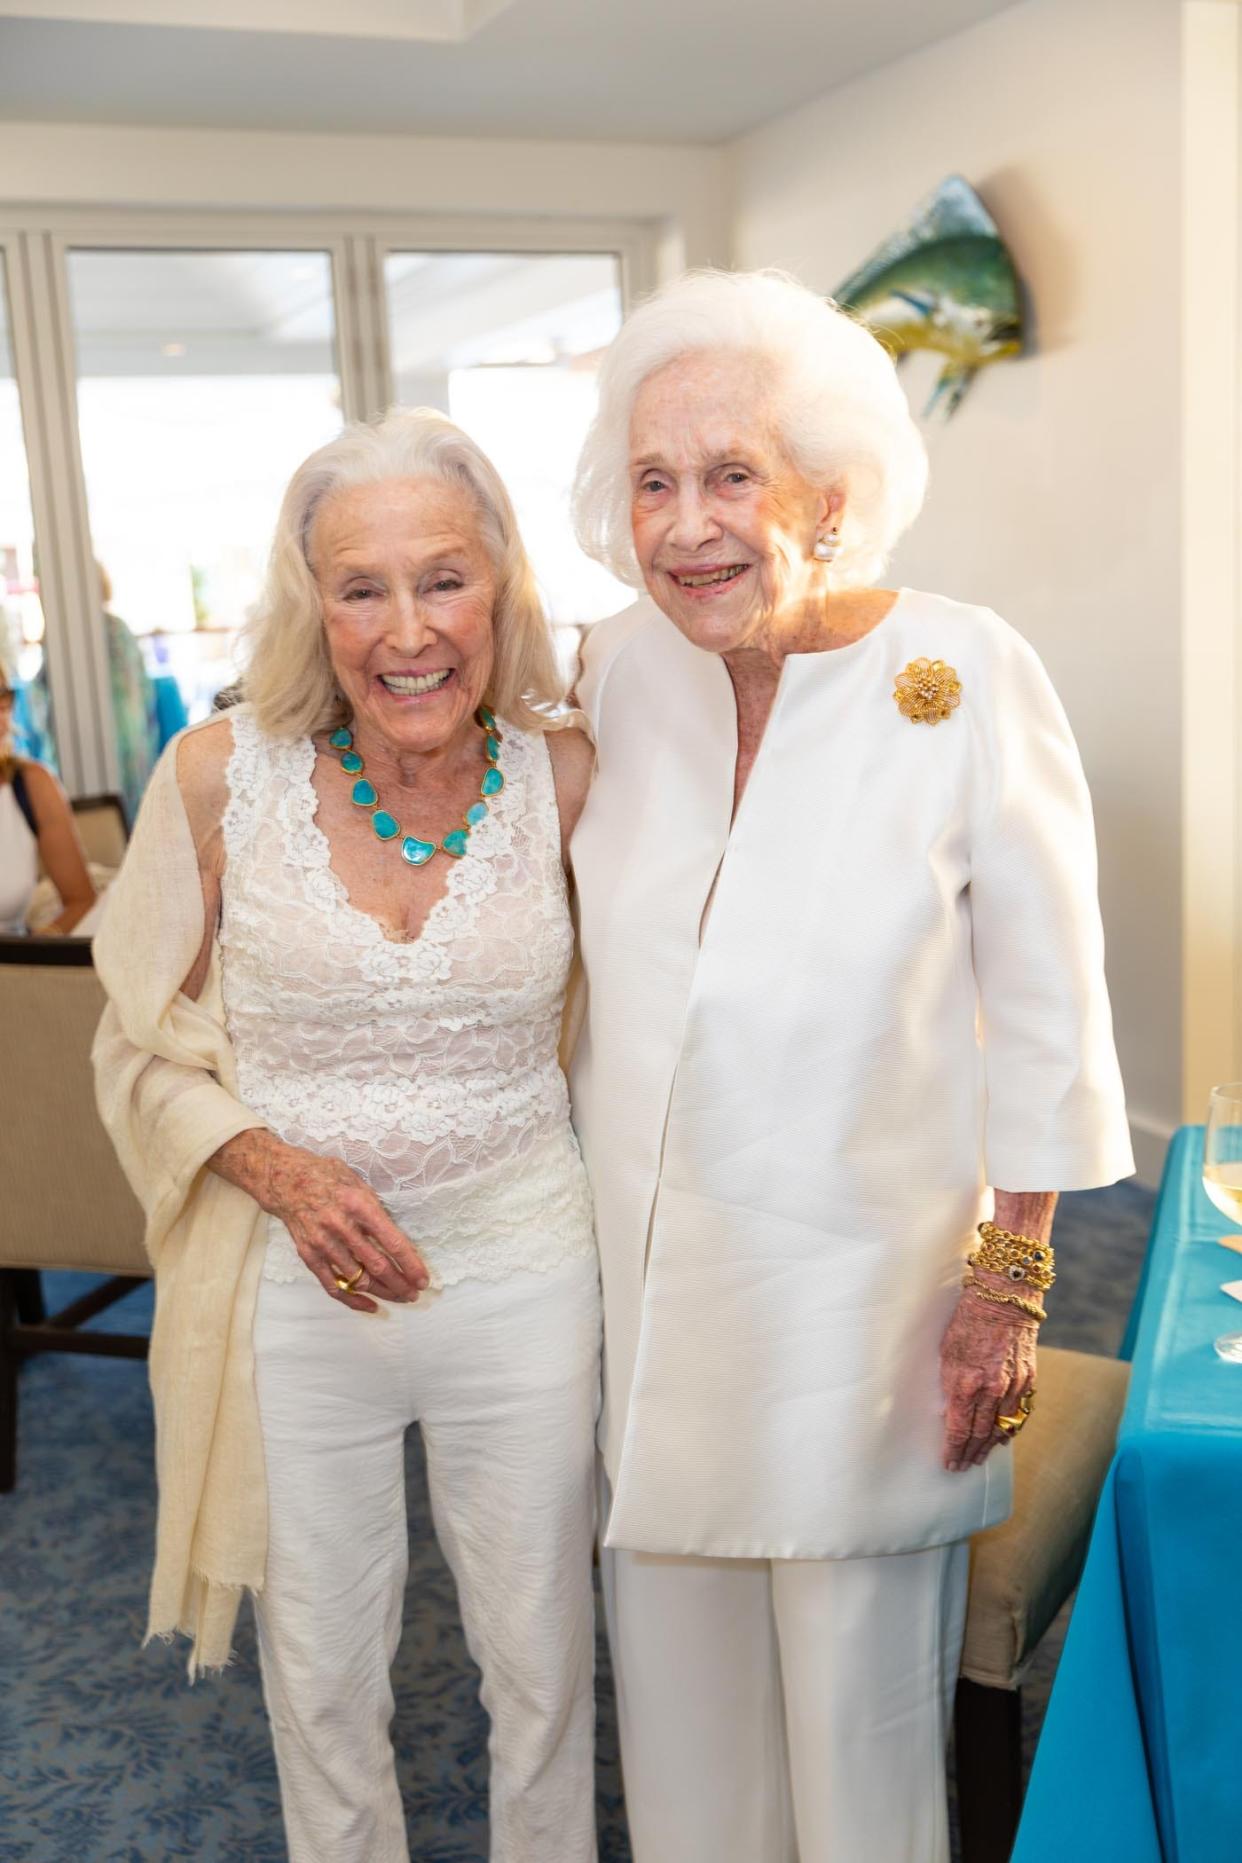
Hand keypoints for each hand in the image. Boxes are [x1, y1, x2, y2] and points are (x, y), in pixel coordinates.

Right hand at [211, 1131, 429, 1313]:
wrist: (285, 1180)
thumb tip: (398, 1239)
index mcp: (359, 1204)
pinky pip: (333, 1285)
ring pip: (358, 1279)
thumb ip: (376, 1210)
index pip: (392, 1242)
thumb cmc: (327, 1177)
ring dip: (382, 1292)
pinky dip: (353, 1299)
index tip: (423, 1279)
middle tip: (415, 1294)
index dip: (410, 1265)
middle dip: (400, 1284)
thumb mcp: (358, 1182)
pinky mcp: (309, 1254)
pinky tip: (370, 1305)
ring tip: (399, 1297)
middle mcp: (341, 1226)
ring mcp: (323, 1243)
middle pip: (377, 1265)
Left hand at [939, 1288, 1037, 1470]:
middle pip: (979, 1434)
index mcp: (965, 1382)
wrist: (1003, 1298)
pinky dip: (1009, 1428)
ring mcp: (1012, 1386)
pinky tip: (1002, 1437)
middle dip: (969, 1453)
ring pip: (1000, 1427)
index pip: (958, 1429)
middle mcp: (990, 1389)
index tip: (949, 1462)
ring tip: (979, 1457)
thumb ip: (950, 1383)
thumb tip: (950, 1409)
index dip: (953, 1450)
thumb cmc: (967, 1320)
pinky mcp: (1027, 1379)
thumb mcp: (946, 1351)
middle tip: (962, 1466)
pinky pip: (1017, 1413)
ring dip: (988, 1445)